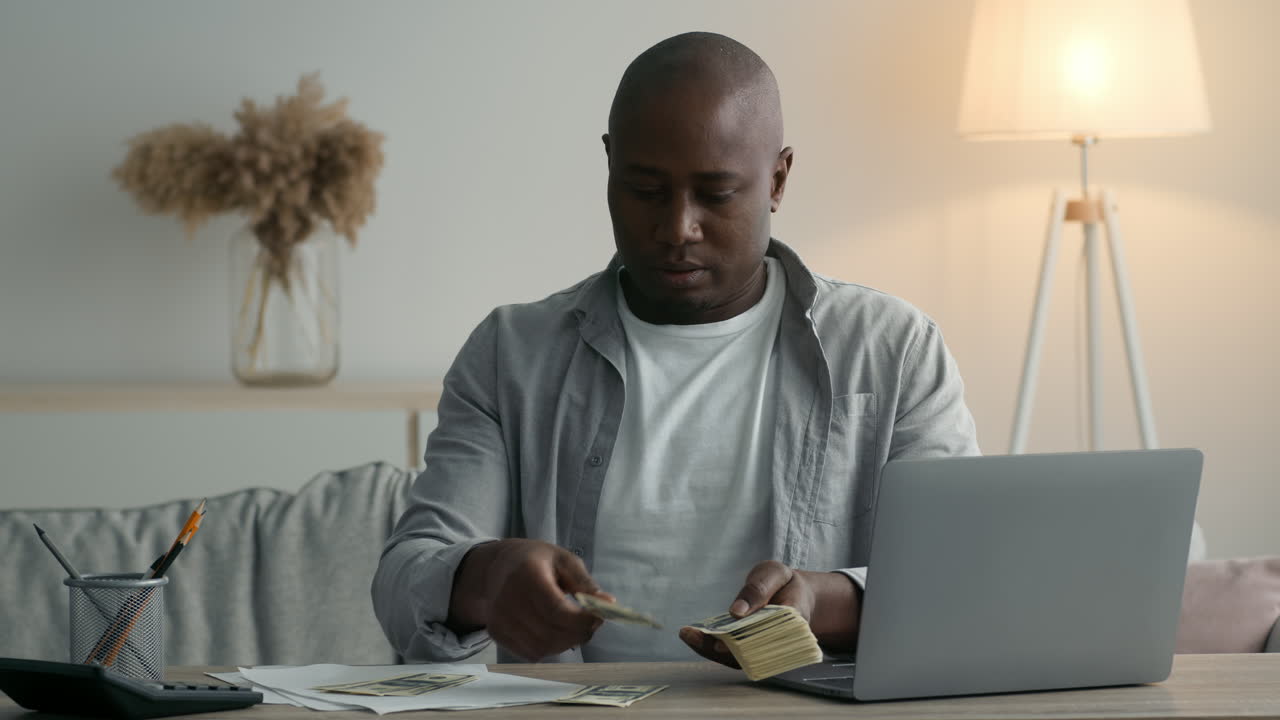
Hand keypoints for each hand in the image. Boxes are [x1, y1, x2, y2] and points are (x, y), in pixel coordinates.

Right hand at [448, 539, 612, 660]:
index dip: (582, 620)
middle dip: (579, 634)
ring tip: (573, 627)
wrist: (495, 567)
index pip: (556, 610)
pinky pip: (530, 653)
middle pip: (550, 633)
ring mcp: (499, 619)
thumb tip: (608, 604)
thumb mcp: (563, 560)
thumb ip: (584, 583)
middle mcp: (508, 599)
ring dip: (565, 643)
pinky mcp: (496, 633)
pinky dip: (549, 648)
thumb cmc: (535, 560)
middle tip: (590, 624)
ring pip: (541, 648)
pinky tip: (553, 631)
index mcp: (527, 575)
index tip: (599, 617)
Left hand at [679, 560, 859, 666]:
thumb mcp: (775, 573)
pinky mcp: (754, 653)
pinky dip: (712, 647)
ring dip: (711, 649)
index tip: (721, 643)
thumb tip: (737, 611)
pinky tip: (694, 636)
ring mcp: (767, 652)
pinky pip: (733, 655)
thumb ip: (758, 588)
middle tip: (692, 634)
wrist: (794, 597)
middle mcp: (782, 644)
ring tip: (688, 634)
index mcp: (794, 621)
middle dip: (720, 647)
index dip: (746, 642)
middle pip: (751, 653)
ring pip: (740, 659)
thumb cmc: (784, 584)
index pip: (771, 636)